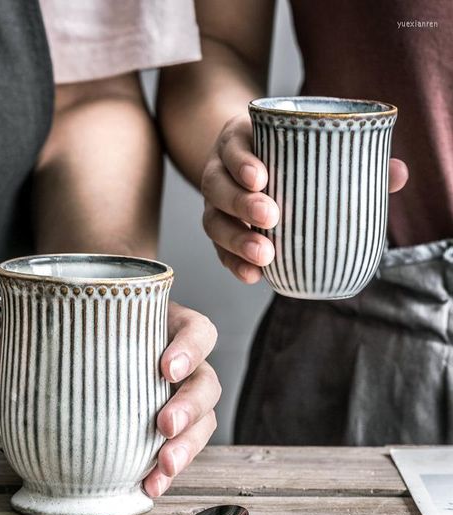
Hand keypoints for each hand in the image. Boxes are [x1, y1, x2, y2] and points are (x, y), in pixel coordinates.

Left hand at [0, 301, 220, 496]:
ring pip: (204, 420)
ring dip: (187, 447)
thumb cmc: (79, 322)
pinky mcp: (167, 424)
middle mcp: (179, 361)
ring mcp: (176, 394)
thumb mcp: (53, 318)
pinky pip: (181, 445)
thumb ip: (18, 334)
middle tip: (163, 426)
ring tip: (161, 470)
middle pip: (207, 381)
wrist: (90, 330)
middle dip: (191, 407)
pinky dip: (167, 467)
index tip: (165, 368)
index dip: (190, 348)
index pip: (197, 330)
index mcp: (164, 326)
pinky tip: (149, 484)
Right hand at [201, 114, 408, 283]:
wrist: (250, 163)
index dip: (242, 162)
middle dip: (240, 202)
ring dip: (236, 239)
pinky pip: (218, 249)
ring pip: (212, 221)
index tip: (262, 177)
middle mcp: (220, 172)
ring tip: (265, 255)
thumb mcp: (308, 143)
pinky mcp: (220, 229)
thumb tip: (398, 173)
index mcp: (240, 142)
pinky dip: (233, 263)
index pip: (233, 147)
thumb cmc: (287, 153)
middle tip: (272, 216)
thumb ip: (351, 156)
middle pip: (216, 186)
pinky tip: (254, 276)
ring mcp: (216, 203)